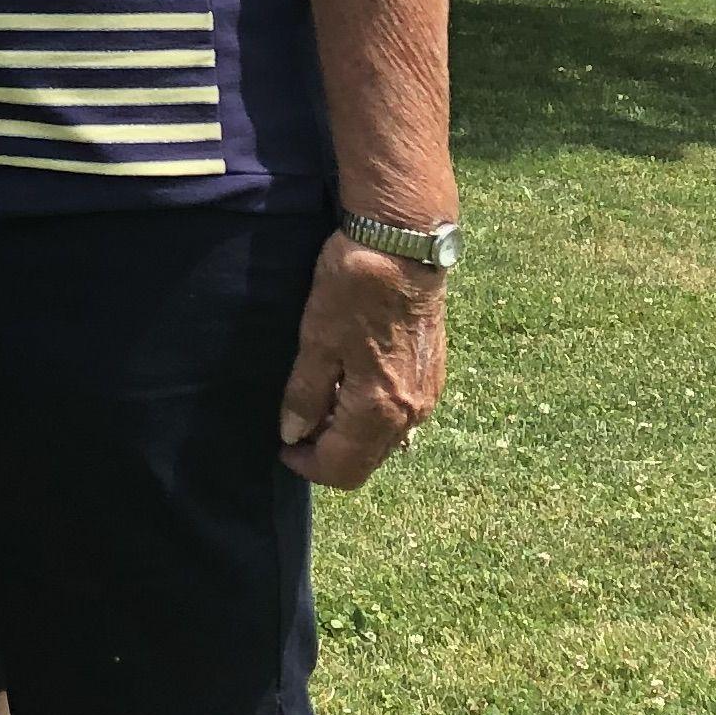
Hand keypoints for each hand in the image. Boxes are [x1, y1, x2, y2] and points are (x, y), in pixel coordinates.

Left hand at [278, 232, 447, 487]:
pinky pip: (399, 414)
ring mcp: (427, 393)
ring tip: (319, 397)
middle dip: (329, 451)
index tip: (283, 447)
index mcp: (380, 409)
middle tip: (297, 421)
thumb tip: (294, 434)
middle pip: (367, 460)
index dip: (309, 466)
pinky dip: (370, 413)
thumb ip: (305, 393)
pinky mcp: (432, 373)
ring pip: (384, 439)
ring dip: (349, 433)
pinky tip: (349, 381)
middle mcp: (412, 412)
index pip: (344, 469)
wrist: (405, 245)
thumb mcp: (316, 339)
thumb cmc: (356, 287)